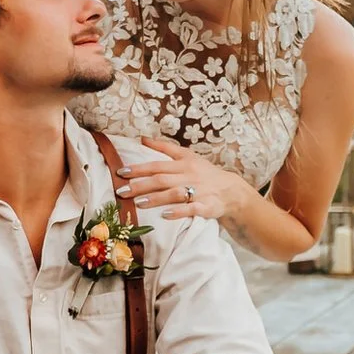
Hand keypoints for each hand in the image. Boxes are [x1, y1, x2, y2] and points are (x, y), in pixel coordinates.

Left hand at [119, 137, 251, 222]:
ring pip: (175, 194)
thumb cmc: (205, 172)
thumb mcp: (187, 156)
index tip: (121, 172)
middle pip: (162, 180)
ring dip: (156, 198)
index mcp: (183, 164)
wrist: (231, 191)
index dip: (139, 169)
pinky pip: (192, 209)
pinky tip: (165, 215)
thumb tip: (142, 138)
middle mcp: (189, 176)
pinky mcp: (206, 206)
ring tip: (138, 203)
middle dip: (141, 185)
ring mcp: (199, 192)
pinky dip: (178, 212)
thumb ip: (164, 148)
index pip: (158, 165)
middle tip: (122, 191)